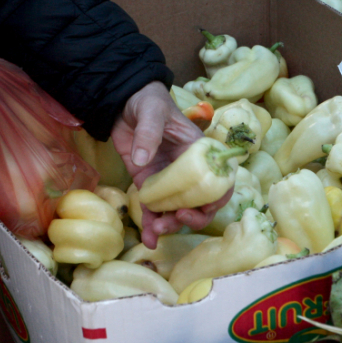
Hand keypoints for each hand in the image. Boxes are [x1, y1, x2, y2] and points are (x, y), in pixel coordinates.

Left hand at [112, 82, 231, 247]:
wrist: (122, 102)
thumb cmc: (147, 101)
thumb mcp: (152, 111)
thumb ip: (149, 132)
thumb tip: (143, 160)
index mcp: (199, 152)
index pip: (219, 178)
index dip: (218, 196)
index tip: (206, 207)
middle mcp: (187, 170)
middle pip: (200, 202)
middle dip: (193, 217)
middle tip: (178, 219)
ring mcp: (168, 180)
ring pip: (176, 210)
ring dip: (170, 224)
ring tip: (156, 230)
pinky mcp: (148, 184)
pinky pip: (152, 208)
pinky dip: (150, 225)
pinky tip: (148, 240)